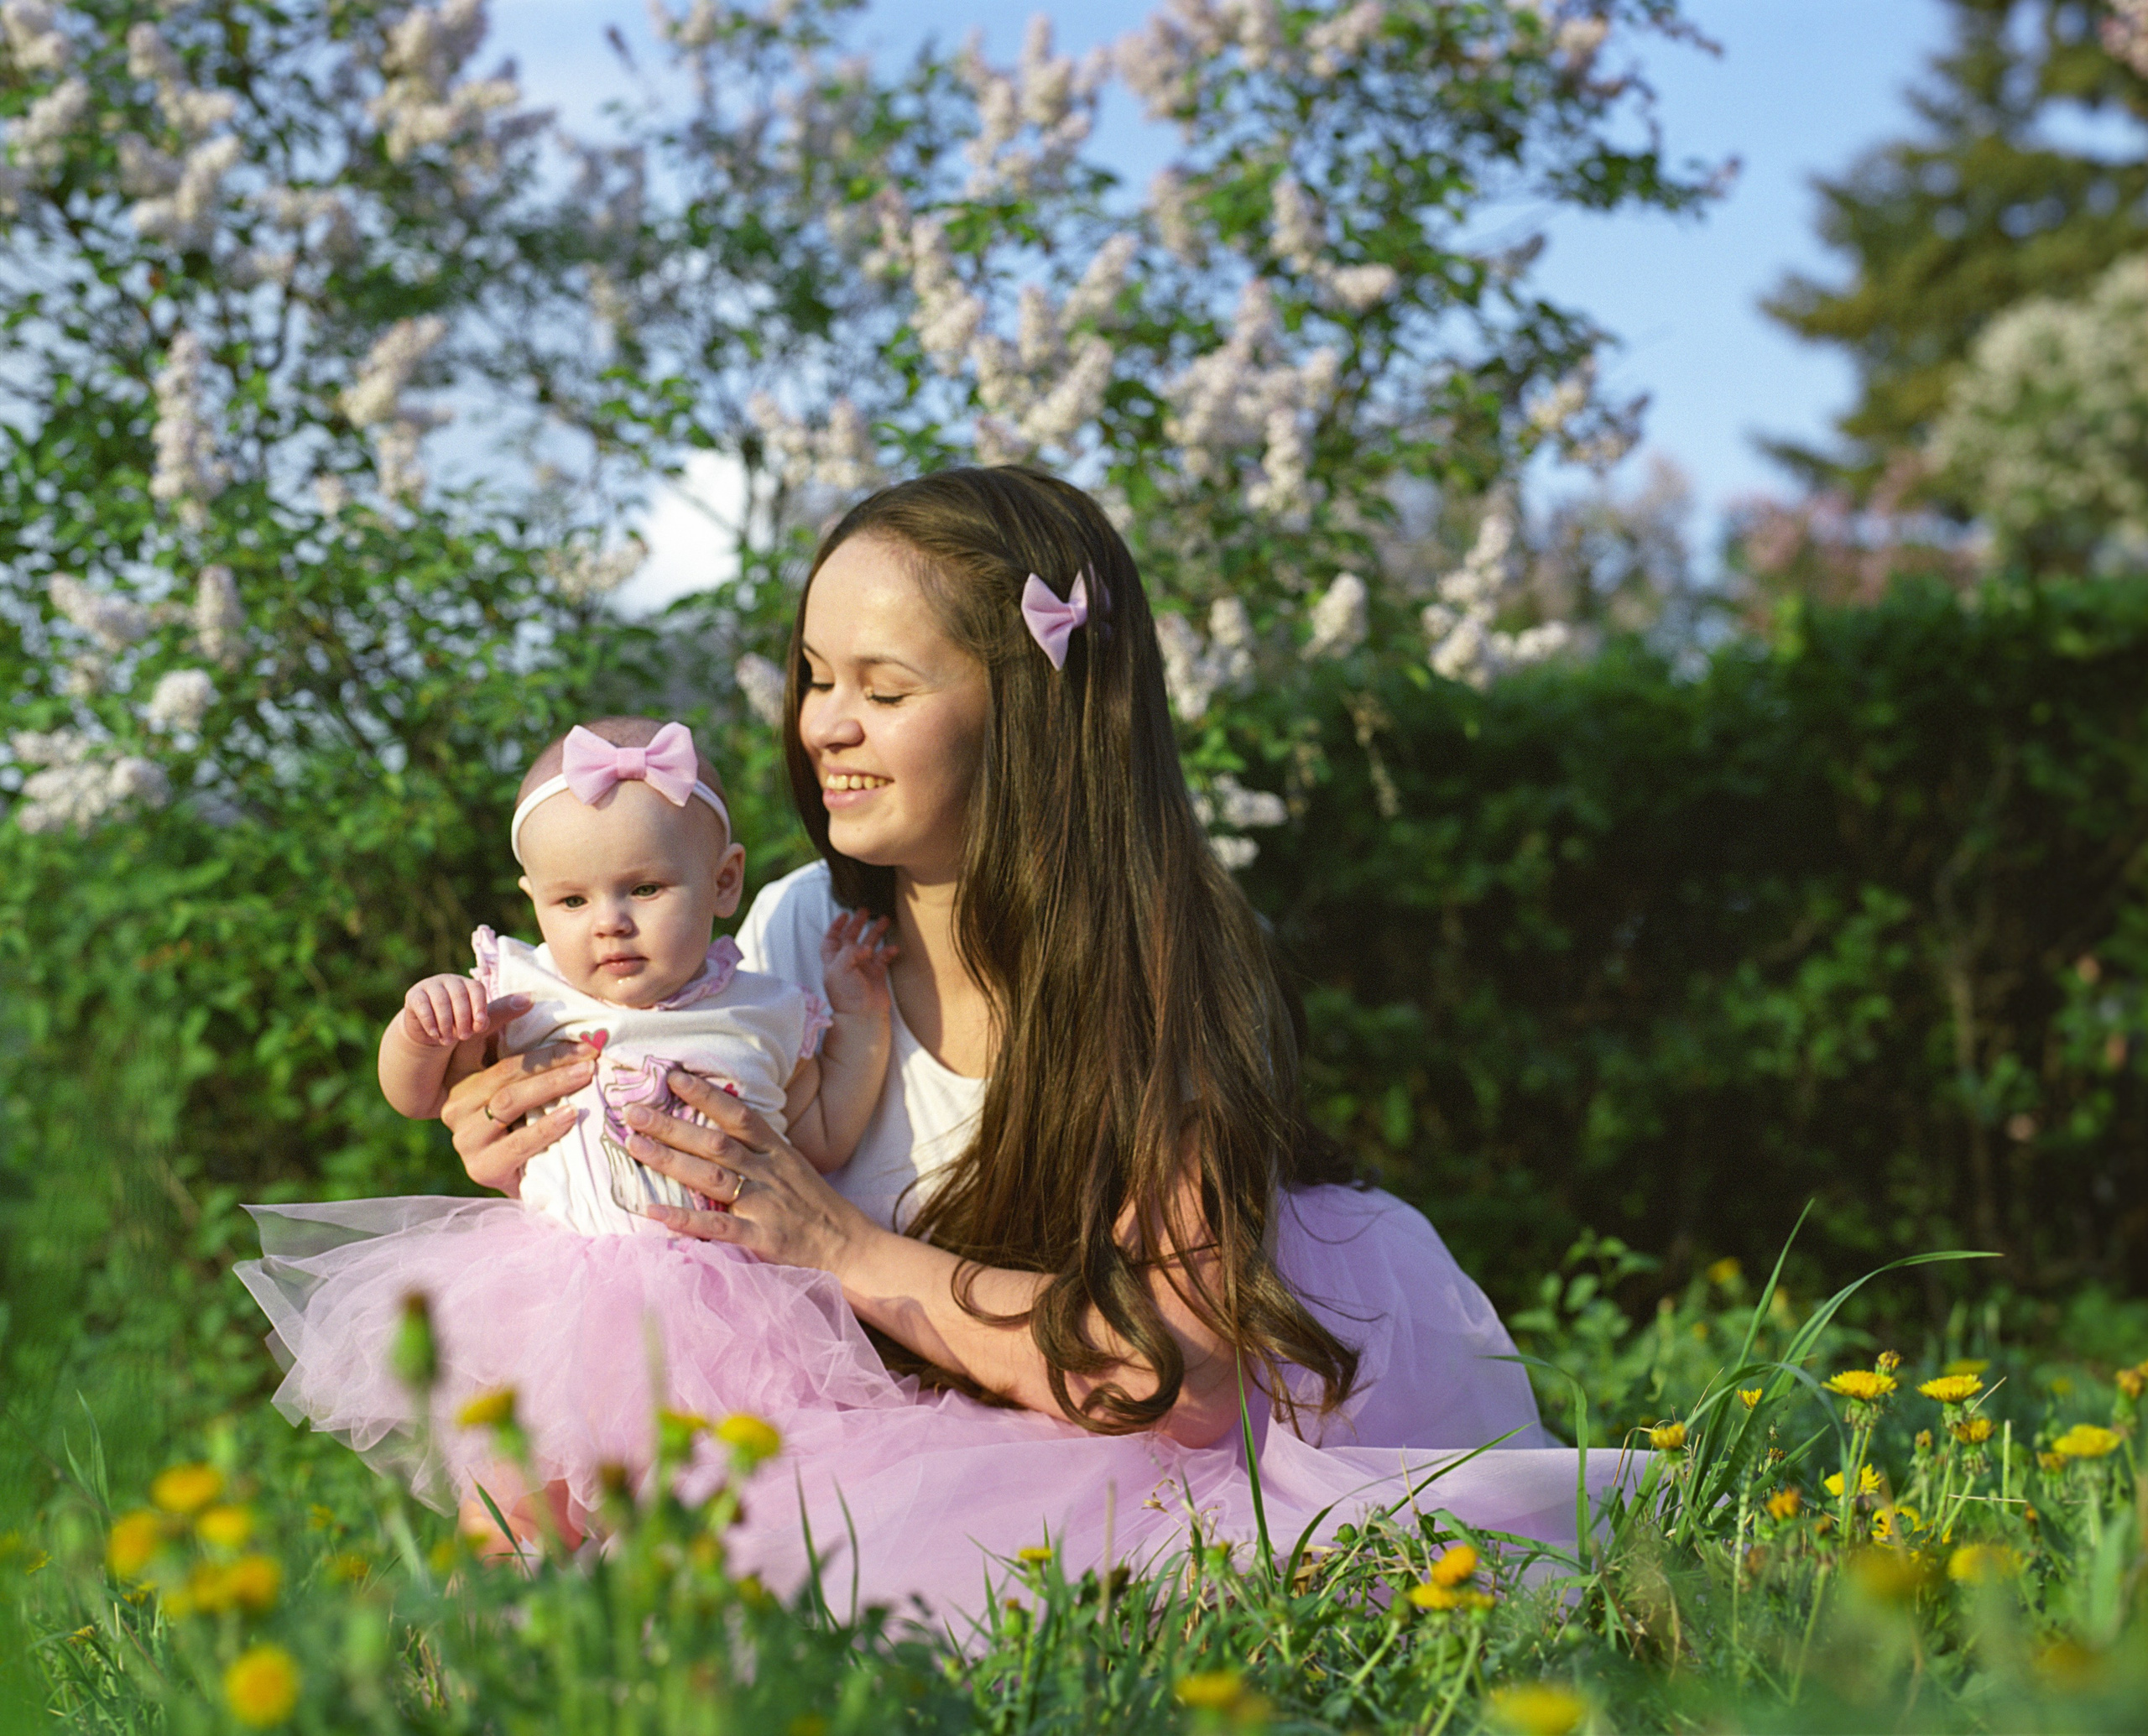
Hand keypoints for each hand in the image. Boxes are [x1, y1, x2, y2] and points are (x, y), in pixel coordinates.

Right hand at [402, 974, 495, 1046]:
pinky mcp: (414, 995)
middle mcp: (450, 981)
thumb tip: (529, 1000)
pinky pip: (423, 1005)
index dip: (479, 1007)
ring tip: (448, 1041)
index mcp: (468, 984)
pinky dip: (430, 1022)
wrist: (432, 1033)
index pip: (477, 989)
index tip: (479, 1026)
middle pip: (459, 994)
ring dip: (446, 1023)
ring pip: (440, 1000)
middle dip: (463, 1018)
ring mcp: (430, 985)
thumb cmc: (460, 1025)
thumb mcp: (480, 1022)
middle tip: (464, 1037)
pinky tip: (435, 1034)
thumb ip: (503, 1013)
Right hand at [439, 1025, 596, 1194]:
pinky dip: (547, 1127)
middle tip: (588, 1050)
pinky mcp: (481, 1167)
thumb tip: (553, 1011)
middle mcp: (456, 1105)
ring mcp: (465, 1138)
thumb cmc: (530, 1125)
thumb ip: (527, 1057)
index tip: (531, 1001)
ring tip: (586, 1074)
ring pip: (509, 1101)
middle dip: (550, 1057)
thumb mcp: (526, 1088)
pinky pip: (517, 1142)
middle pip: (505, 1071)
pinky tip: (572, 1114)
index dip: (499, 1016)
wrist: (530, 1182)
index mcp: (462, 1078)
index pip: (476, 1040)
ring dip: (552, 1084)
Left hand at [625, 1071, 880, 1273]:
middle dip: (672, 1125)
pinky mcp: (761, 1238)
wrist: (849, 1246)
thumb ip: (759, 1148)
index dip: (705, 1094)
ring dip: (670, 1160)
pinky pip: (717, 1227)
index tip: (672, 1076)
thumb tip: (717, 1126)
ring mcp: (764, 1204)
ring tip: (634, 1146)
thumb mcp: (792, 1165)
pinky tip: (652, 1211)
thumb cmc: (815, 1206)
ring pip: (711, 1177)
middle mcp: (768, 1172)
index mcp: (776, 1150)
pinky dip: (684, 1219)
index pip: (738, 1115)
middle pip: (715, 1142)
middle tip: (633, 1111)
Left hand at [819, 910, 896, 1017]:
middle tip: (865, 910)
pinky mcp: (877, 973)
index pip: (831, 939)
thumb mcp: (840, 969)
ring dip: (876, 932)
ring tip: (885, 919)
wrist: (863, 1014)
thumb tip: (865, 946)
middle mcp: (847, 962)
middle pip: (851, 938)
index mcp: (833, 961)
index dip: (836, 926)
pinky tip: (893, 948)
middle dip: (858, 924)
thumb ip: (850, 952)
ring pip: (869, 944)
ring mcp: (863, 967)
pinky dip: (888, 951)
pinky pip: (883, 957)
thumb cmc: (846, 994)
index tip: (844, 914)